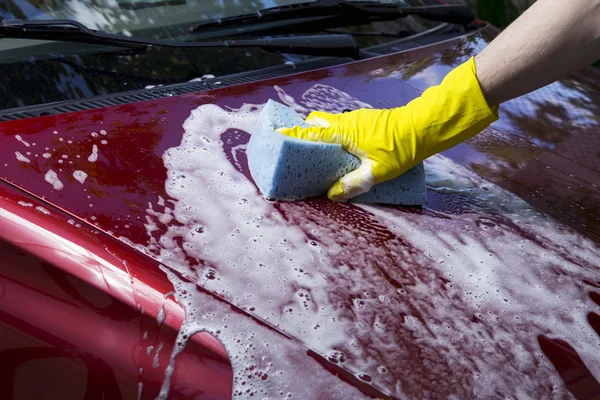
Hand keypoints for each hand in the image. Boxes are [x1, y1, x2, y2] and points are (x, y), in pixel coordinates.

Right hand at [278, 57, 498, 200]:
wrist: (423, 128)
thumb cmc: (400, 150)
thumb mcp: (377, 173)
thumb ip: (353, 184)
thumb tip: (332, 195)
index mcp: (344, 133)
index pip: (311, 133)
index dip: (293, 135)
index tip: (277, 136)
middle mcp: (346, 122)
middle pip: (316, 122)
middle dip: (304, 132)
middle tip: (297, 150)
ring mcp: (356, 119)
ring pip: (329, 123)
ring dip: (320, 134)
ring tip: (315, 155)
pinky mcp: (365, 121)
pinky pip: (341, 125)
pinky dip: (333, 134)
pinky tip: (339, 151)